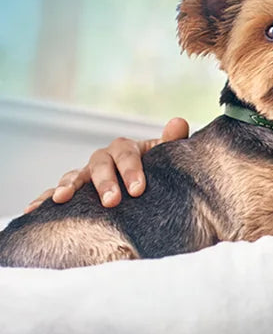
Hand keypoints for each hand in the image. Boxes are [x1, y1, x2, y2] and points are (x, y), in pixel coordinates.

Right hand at [24, 117, 189, 212]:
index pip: (127, 155)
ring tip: (61, 198)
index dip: (132, 171)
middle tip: (112, 201)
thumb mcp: (167, 158)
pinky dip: (44, 199)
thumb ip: (172, 142)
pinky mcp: (75, 190)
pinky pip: (56, 192)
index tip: (138, 190)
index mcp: (126, 149)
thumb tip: (178, 122)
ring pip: (75, 176)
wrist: (148, 185)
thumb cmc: (159, 170)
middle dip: (104, 183)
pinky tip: (33, 210)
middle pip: (99, 166)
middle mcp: (103, 159)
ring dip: (67, 186)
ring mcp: (86, 174)